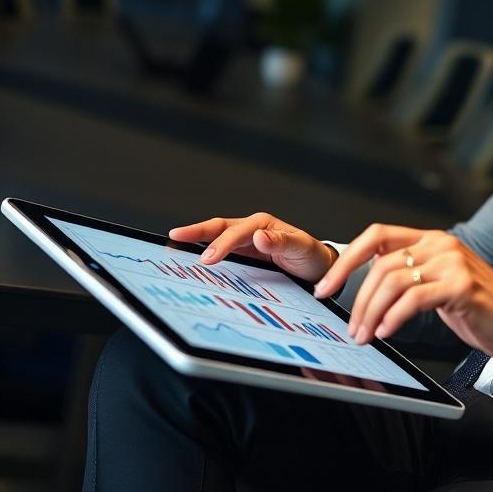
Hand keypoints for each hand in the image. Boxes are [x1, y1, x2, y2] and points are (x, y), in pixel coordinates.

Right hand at [168, 212, 335, 283]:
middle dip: (196, 231)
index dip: (221, 244)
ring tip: (175, 247)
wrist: (317, 269)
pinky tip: (192, 264)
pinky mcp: (243, 257)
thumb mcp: (301, 248)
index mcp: (262, 224)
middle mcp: (251, 231)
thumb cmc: (311, 256)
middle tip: (175, 237)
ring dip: (196, 241)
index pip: (236, 231)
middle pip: (218, 228)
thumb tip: (260, 237)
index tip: (208, 258)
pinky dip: (206, 255)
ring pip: (216, 239)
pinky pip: (221, 255)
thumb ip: (281, 242)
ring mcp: (245, 244)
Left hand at [314, 224, 492, 374]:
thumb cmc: (479, 309)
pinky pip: (414, 298)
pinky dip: (394, 317)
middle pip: (381, 264)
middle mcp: (441, 244)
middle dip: (357, 298)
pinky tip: (387, 331)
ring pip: (393, 280)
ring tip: (366, 335)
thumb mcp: (437, 285)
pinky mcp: (461, 286)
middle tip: (350, 326)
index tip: (326, 286)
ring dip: (372, 312)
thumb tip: (363, 290)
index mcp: (431, 239)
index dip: (346, 260)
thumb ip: (408, 277)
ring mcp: (453, 262)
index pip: (376, 236)